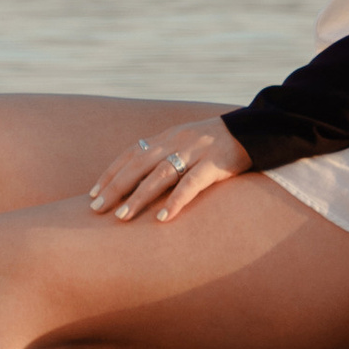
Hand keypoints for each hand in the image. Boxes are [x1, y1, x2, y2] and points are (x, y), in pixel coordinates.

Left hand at [87, 115, 251, 224]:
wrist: (256, 130)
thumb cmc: (219, 143)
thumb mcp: (188, 142)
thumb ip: (167, 156)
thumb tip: (142, 183)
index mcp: (168, 136)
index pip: (131, 153)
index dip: (111, 173)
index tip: (92, 194)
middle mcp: (176, 141)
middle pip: (138, 165)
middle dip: (115, 187)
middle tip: (96, 210)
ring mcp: (196, 151)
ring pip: (160, 175)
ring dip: (138, 197)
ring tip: (122, 218)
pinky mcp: (216, 162)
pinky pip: (192, 184)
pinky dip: (176, 201)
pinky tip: (163, 218)